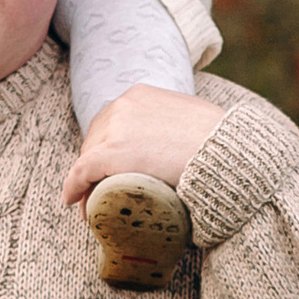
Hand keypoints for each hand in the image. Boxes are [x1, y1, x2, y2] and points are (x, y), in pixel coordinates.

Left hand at [60, 85, 226, 207]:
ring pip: (88, 157)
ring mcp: (115, 128)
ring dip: (87, 180)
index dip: (105, 147)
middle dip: (95, 164)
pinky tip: (72, 202)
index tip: (107, 168)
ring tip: (92, 203)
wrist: (225, 153)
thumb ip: (174, 126)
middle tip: (99, 189)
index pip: (112, 122)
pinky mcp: (110, 153)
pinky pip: (81, 172)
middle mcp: (123, 105)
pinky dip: (74, 187)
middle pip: (96, 138)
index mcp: (140, 95)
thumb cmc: (218, 143)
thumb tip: (179, 143)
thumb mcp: (190, 120)